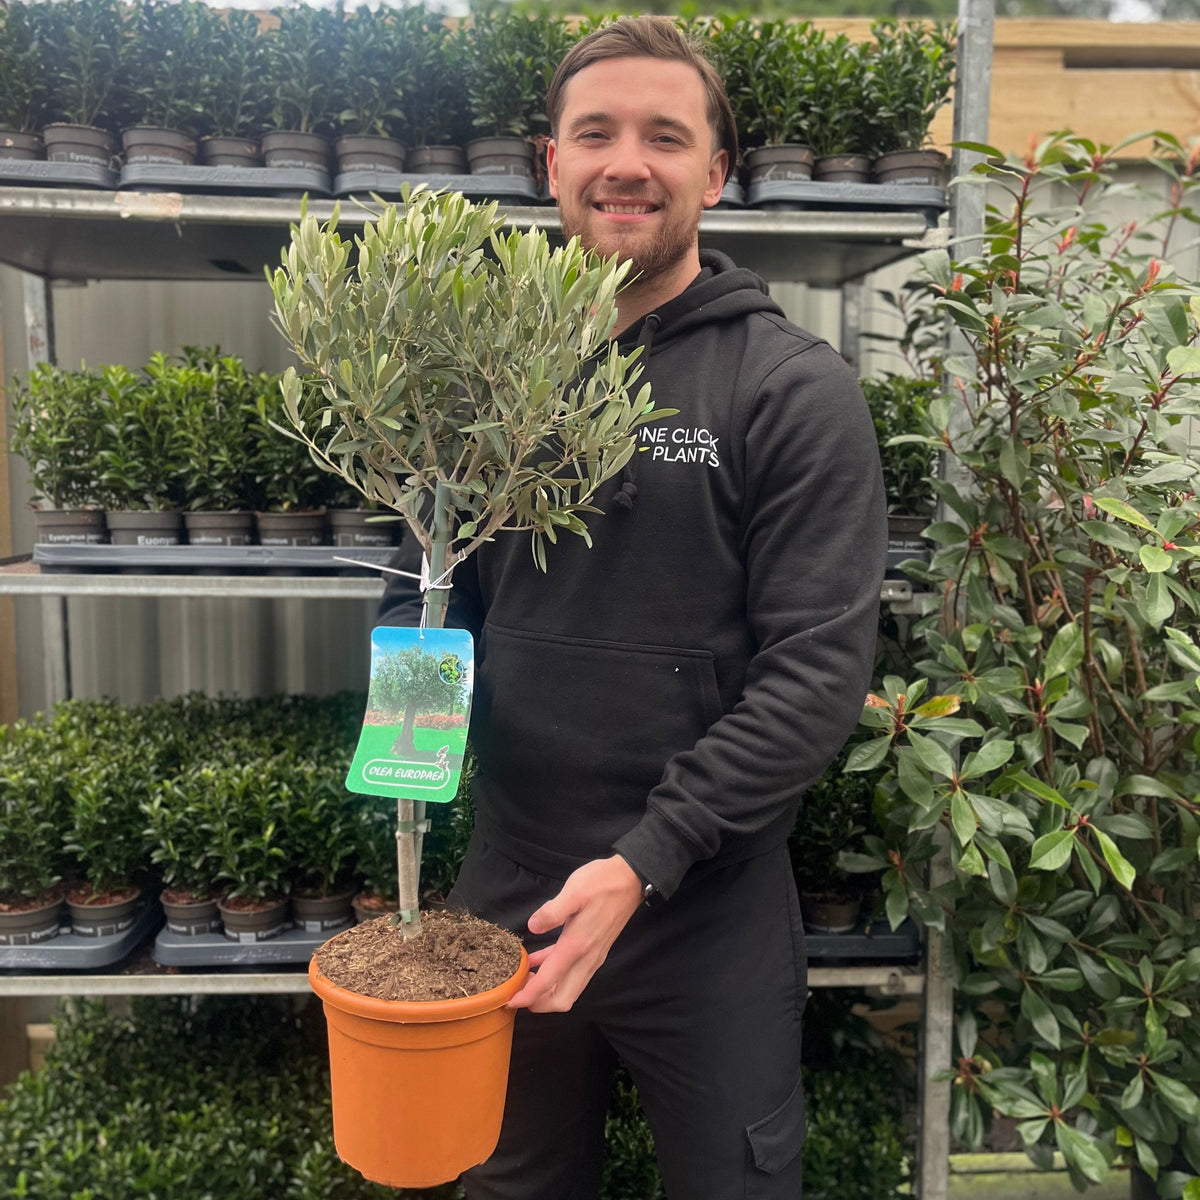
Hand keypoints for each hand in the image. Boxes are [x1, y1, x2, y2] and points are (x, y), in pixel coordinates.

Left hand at [506, 855, 644, 1012]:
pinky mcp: (595, 949)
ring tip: (523, 979)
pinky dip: (555, 974)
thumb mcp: (574, 891)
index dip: (528, 995)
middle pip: (563, 998)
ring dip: (547, 992)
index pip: (549, 981)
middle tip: (518, 992)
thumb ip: (552, 912)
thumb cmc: (602, 882)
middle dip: (540, 1003)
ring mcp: (593, 956)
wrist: (631, 880)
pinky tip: (537, 962)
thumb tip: (533, 926)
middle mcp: (587, 958)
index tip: (511, 1001)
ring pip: (569, 989)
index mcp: (577, 945)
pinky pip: (573, 972)